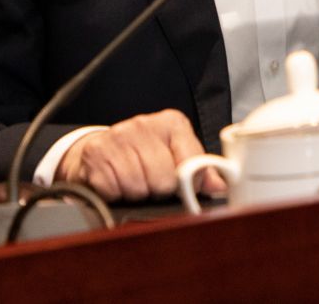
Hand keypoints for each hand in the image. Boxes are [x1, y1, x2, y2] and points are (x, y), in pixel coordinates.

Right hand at [56, 110, 221, 201]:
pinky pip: (114, 190)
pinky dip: (114, 195)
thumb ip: (200, 170)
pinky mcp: (96, 154)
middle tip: (150, 184)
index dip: (187, 183)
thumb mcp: (174, 156)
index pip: (192, 163)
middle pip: (164, 180)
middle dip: (158, 191)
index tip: (180, 185)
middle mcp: (144, 124)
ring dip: (136, 194)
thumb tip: (222, 186)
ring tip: (132, 183)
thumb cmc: (141, 157)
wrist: (96, 152)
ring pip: (139, 187)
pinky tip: (114, 184)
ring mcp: (118, 136)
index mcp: (172, 123)